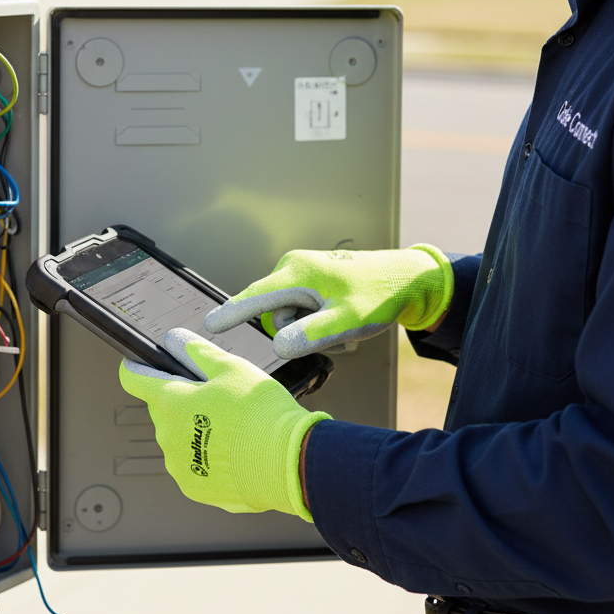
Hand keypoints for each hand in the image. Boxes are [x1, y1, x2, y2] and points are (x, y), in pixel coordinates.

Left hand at [117, 328, 330, 519]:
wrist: (288, 464)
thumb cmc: (261, 414)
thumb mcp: (231, 368)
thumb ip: (196, 351)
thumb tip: (174, 340)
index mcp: (170, 402)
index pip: (134, 378)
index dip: (138, 366)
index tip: (143, 363)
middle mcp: (166, 437)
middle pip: (163, 409)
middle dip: (183, 400)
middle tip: (218, 397)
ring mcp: (178, 466)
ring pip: (178, 438)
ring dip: (195, 430)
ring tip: (233, 428)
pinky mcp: (194, 488)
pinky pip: (193, 465)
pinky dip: (208, 458)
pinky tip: (235, 452)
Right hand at [204, 245, 453, 358]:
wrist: (404, 278)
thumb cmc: (378, 295)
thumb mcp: (349, 321)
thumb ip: (313, 334)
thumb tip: (279, 345)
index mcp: (297, 273)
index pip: (255, 297)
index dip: (231, 313)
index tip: (208, 325)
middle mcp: (294, 268)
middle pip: (274, 314)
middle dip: (298, 330)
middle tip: (334, 329)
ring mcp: (301, 273)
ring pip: (288, 315)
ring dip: (310, 327)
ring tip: (341, 322)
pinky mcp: (310, 280)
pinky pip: (300, 309)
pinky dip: (316, 320)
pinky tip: (340, 316)